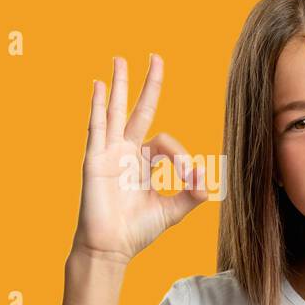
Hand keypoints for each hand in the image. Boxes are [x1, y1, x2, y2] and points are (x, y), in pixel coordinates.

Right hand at [71, 55, 207, 264]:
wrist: (112, 247)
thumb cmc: (138, 231)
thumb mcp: (174, 211)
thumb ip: (192, 195)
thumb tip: (209, 181)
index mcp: (144, 162)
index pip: (165, 142)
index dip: (181, 157)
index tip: (188, 176)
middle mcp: (126, 152)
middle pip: (138, 110)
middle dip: (147, 85)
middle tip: (155, 57)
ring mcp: (108, 153)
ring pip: (116, 111)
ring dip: (119, 85)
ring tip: (120, 59)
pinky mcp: (95, 160)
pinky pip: (97, 127)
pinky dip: (99, 106)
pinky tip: (100, 86)